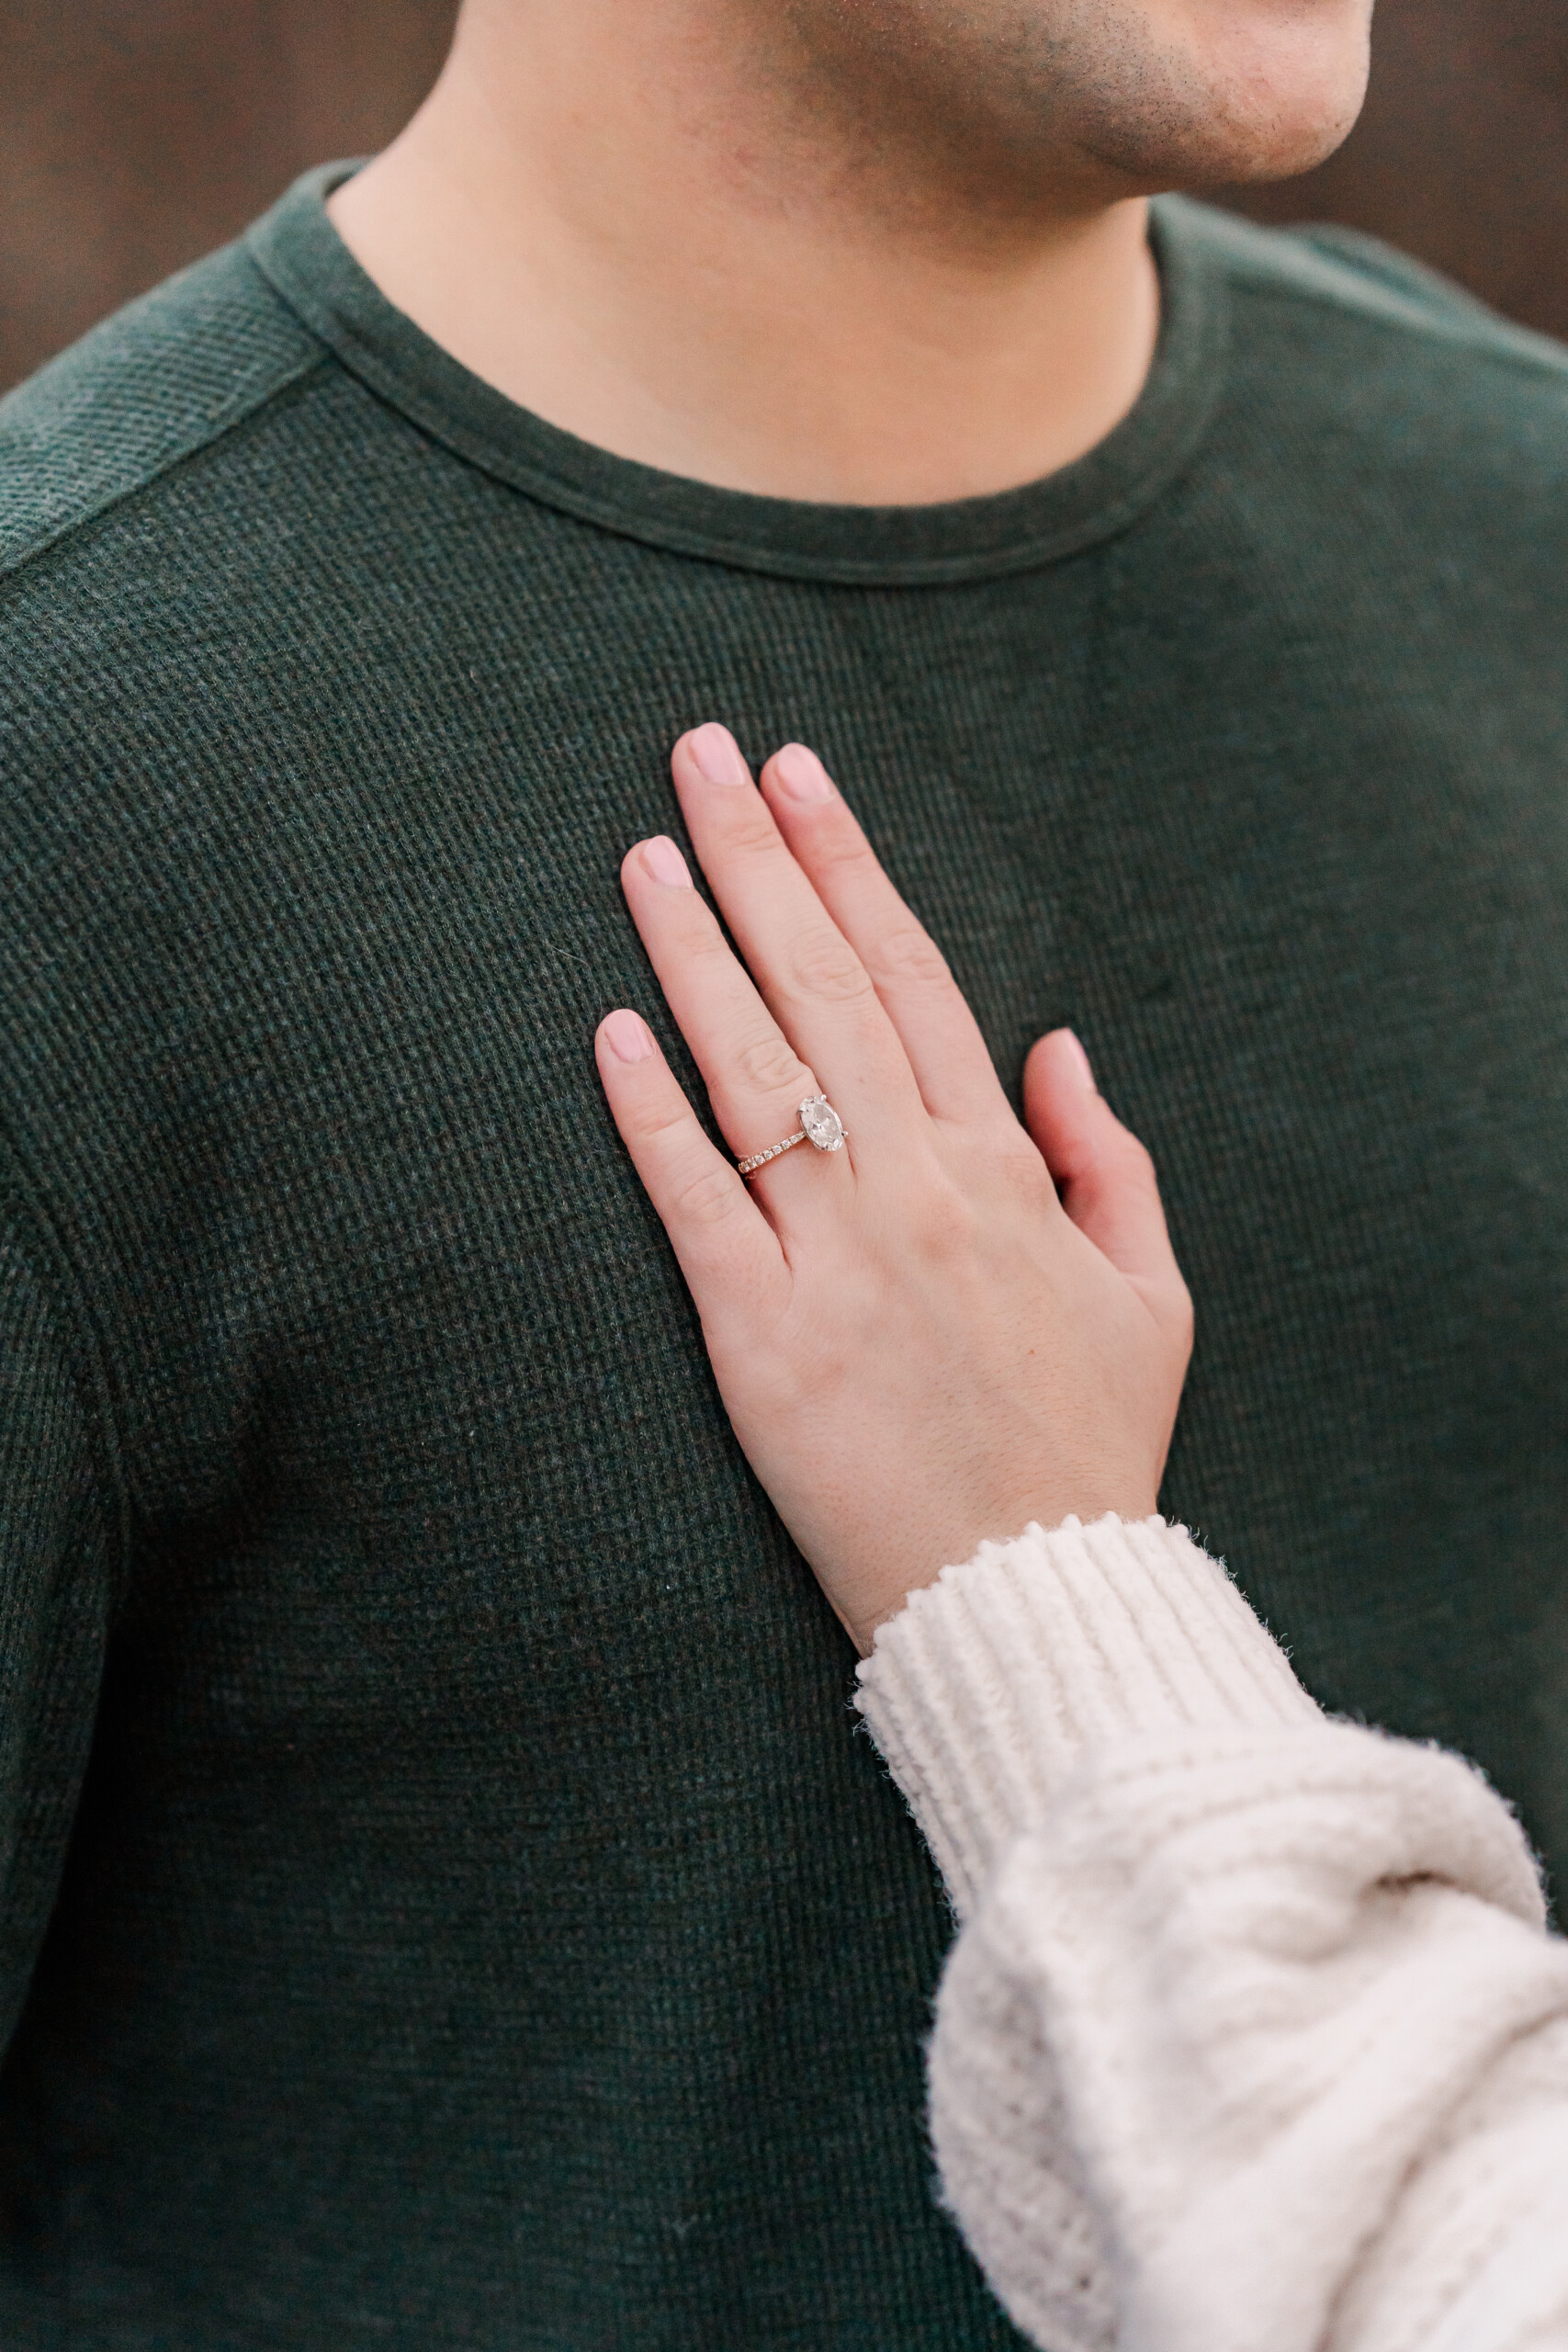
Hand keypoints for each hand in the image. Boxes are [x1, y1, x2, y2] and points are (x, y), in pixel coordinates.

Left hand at [596, 724, 1192, 1653]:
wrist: (1032, 1595)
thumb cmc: (1089, 1446)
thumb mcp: (1153, 1294)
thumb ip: (1110, 1156)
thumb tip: (1056, 1039)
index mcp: (1005, 1166)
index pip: (912, 975)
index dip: (848, 865)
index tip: (799, 776)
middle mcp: (915, 1187)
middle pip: (820, 986)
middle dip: (757, 857)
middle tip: (698, 754)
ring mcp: (833, 1257)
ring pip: (752, 1068)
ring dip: (691, 950)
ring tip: (643, 853)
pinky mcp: (759, 1337)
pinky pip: (695, 1201)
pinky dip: (651, 1112)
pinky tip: (611, 1029)